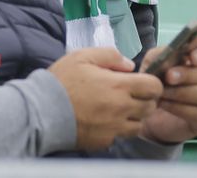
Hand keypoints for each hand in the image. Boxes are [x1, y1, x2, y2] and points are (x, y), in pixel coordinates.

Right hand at [48, 47, 163, 151]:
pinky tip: (104, 120)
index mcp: (119, 86)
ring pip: (139, 125)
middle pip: (150, 107)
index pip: (154, 87)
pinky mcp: (105, 141)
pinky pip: (120, 135)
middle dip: (145, 99)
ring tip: (118, 108)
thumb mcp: (83, 56)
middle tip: (131, 94)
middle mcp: (121, 109)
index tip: (141, 81)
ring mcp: (114, 128)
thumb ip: (110, 56)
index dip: (152, 83)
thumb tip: (129, 65)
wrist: (42, 111)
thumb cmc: (62, 81)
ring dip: (134, 116)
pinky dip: (117, 128)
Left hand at [139, 42, 196, 144]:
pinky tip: (164, 104)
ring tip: (162, 92)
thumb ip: (158, 56)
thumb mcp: (153, 65)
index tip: (192, 57)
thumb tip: (165, 57)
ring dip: (182, 92)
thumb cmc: (159, 84)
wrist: (153, 112)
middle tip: (168, 76)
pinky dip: (179, 107)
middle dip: (187, 74)